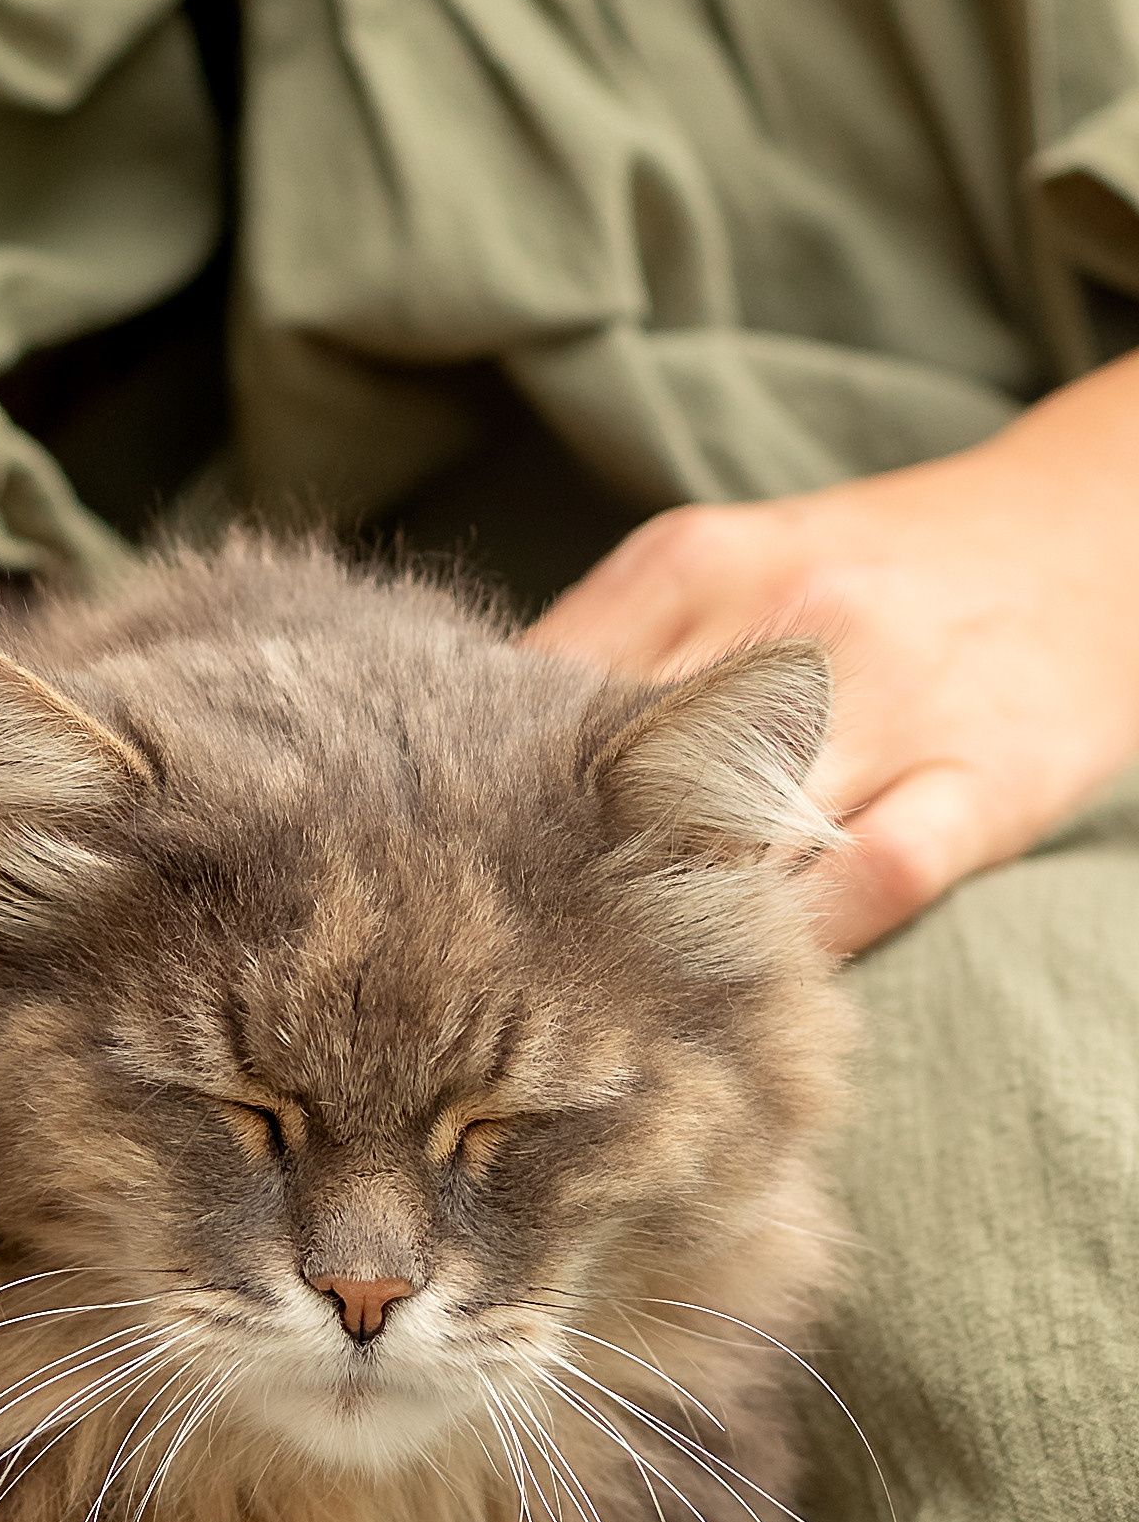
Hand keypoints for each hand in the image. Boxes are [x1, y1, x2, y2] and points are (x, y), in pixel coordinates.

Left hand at [526, 354, 1138, 952]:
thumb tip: (480, 758)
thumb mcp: (731, 564)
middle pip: (621, 770)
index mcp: (695, 561)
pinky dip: (804, 940)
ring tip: (614, 990)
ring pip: (736, 834)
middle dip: (554, 874)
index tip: (447, 864)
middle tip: (508, 960)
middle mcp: (786, 619)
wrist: (1093, 531)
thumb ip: (613, 648)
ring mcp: (891, 700)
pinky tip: (758, 978)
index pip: (539, 689)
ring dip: (668, 921)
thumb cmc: (878, 570)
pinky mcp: (985, 782)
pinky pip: (869, 882)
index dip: (482, 790)